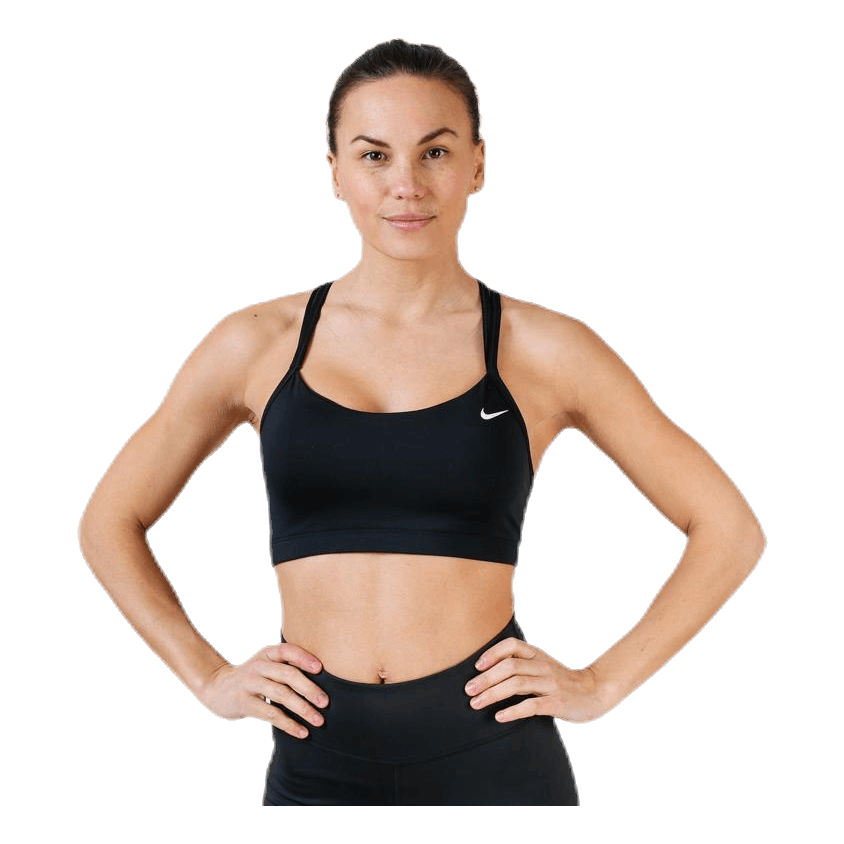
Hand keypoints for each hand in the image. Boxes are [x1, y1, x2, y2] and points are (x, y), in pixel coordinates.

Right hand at [198, 643, 329, 738]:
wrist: (216, 688)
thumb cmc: (252, 677)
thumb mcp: (266, 664)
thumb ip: (286, 666)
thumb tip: (322, 680)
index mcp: (267, 653)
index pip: (288, 651)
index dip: (304, 658)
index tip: (321, 669)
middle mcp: (258, 665)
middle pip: (288, 675)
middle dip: (310, 689)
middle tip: (326, 702)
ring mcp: (250, 683)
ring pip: (281, 695)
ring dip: (303, 709)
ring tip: (318, 720)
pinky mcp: (244, 702)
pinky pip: (271, 714)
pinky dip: (288, 724)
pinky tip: (301, 732)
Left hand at [465, 637, 609, 724]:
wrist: (596, 691)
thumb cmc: (562, 680)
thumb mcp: (542, 665)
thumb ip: (522, 665)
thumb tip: (487, 671)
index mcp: (537, 654)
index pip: (512, 645)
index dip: (492, 653)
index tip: (476, 666)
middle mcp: (543, 666)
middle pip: (510, 666)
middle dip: (486, 678)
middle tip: (468, 690)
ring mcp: (551, 684)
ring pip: (517, 684)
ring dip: (493, 693)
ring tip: (476, 703)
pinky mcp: (557, 703)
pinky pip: (532, 705)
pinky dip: (513, 710)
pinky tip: (499, 717)